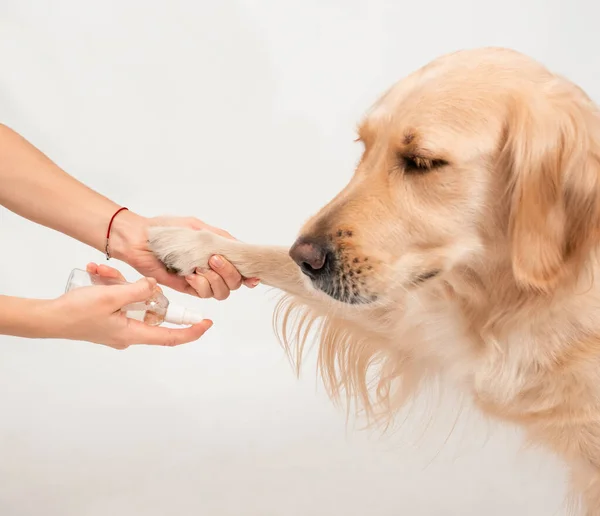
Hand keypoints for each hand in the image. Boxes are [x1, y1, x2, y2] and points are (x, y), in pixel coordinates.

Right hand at [45, 263, 211, 348]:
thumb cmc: (76, 312)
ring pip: (132, 302)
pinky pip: (119, 302)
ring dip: (119, 284)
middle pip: (148, 310)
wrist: (47, 319)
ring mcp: (118, 327)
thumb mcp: (111, 296)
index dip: (191, 331)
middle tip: (116, 277)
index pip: (170, 336)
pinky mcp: (108, 320)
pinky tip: (96, 276)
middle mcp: (128, 333)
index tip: (207, 323)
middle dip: (139, 290)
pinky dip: (111, 287)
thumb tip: (154, 286)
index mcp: (133, 333)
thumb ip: (137, 290)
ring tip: (99, 274)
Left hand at [110, 213, 259, 298]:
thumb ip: (222, 238)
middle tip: (214, 259)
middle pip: (235, 283)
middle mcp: (212, 270)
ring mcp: (201, 280)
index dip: (250, 275)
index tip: (252, 275)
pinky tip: (190, 274)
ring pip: (222, 292)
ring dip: (215, 280)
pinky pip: (203, 294)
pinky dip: (200, 285)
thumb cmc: (168, 229)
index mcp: (218, 254)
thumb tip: (241, 248)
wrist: (141, 238)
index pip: (241, 269)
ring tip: (201, 266)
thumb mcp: (199, 228)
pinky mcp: (187, 288)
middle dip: (230, 273)